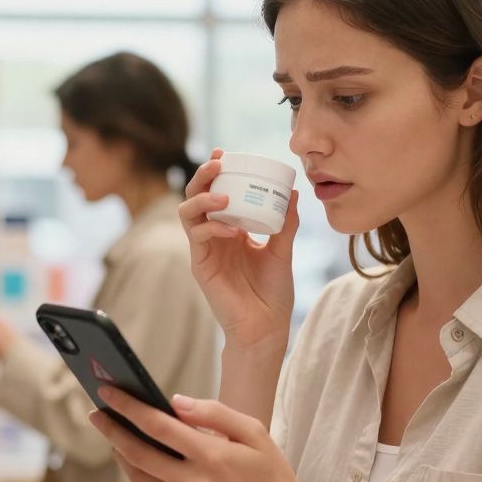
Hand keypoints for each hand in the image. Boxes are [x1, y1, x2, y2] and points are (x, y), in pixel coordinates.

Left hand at [88, 386, 325, 481]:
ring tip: (114, 437)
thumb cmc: (272, 474)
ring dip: (121, 455)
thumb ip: (214, 413)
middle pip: (138, 453)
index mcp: (212, 456)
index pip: (158, 426)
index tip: (108, 392)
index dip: (128, 407)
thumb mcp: (254, 432)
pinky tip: (141, 462)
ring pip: (140, 478)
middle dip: (112, 430)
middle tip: (97, 413)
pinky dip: (143, 476)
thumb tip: (175, 402)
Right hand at [179, 148, 299, 353]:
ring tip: (222, 197)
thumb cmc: (273, 294)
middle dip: (203, 176)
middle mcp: (215, 237)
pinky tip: (230, 230)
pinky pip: (197, 238)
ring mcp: (205, 250)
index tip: (227, 154)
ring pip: (187, 213)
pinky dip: (211, 228)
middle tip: (218, 162)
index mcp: (232, 230)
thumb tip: (294, 193)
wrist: (266, 328)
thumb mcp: (283, 252)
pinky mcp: (200, 266)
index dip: (217, 173)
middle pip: (196, 196)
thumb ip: (286, 224)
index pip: (217, 193)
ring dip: (202, 199)